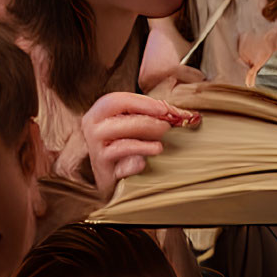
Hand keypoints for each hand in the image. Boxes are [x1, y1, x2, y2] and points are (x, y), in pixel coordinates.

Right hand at [79, 93, 199, 199]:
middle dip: (149, 123)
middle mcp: (93, 130)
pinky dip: (136, 164)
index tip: (164, 109)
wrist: (111, 176)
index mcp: (99, 113)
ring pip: (123, 144)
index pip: (117, 100)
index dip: (142, 103)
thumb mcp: (137, 122)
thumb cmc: (127, 140)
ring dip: (146, 144)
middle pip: (121, 121)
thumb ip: (156, 113)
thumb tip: (184, 115)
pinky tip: (143, 163)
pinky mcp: (105, 172)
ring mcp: (97, 152)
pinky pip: (124, 166)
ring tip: (159, 147)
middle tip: (167, 127)